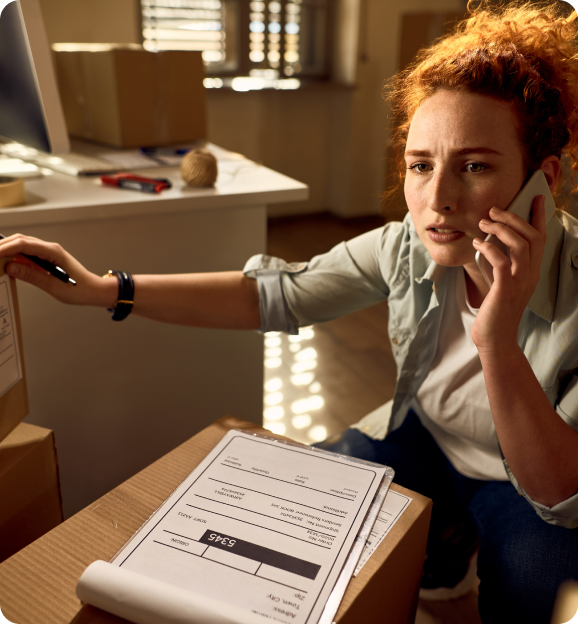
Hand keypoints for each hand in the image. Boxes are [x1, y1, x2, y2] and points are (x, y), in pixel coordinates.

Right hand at [0, 234, 115, 306]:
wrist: (94, 290)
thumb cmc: (79, 289)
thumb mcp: (53, 286)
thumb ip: (32, 276)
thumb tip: (10, 268)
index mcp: (53, 252)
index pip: (23, 244)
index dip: (4, 248)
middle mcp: (50, 248)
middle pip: (20, 240)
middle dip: (2, 246)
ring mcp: (48, 252)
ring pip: (22, 245)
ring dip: (7, 250)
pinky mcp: (46, 258)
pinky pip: (27, 254)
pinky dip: (15, 256)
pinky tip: (7, 264)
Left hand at [471, 195, 546, 352]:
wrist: (495, 340)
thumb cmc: (495, 313)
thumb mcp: (502, 285)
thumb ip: (502, 267)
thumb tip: (488, 245)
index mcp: (531, 272)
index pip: (540, 239)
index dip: (539, 217)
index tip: (537, 199)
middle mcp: (530, 275)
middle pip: (531, 236)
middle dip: (513, 218)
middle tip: (494, 210)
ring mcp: (519, 282)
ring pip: (519, 244)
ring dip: (500, 229)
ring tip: (484, 223)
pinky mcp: (505, 289)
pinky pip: (501, 261)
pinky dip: (489, 248)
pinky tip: (477, 244)